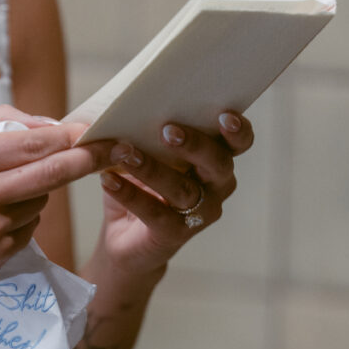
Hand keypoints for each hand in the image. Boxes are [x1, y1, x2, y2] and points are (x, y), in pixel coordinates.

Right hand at [0, 106, 115, 299]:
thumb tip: (49, 124)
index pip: (33, 143)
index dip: (71, 136)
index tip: (97, 130)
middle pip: (52, 173)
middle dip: (89, 159)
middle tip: (115, 150)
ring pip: (42, 200)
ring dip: (39, 190)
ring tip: (3, 192)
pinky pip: (30, 227)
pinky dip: (24, 217)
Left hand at [97, 111, 253, 278]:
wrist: (124, 238)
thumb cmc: (139, 184)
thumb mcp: (143, 152)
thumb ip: (143, 132)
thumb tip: (119, 109)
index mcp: (215, 159)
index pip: (239, 143)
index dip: (238, 131)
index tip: (225, 115)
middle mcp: (216, 187)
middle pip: (217, 164)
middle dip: (195, 145)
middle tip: (167, 129)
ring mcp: (199, 214)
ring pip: (183, 190)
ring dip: (152, 169)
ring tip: (124, 153)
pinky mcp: (175, 234)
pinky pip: (155, 213)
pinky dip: (130, 195)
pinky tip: (109, 180)